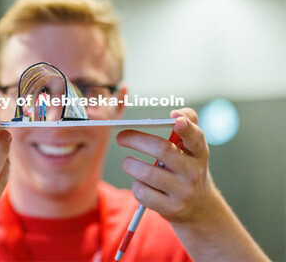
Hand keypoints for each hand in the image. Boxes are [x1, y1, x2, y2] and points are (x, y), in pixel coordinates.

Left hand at [117, 108, 269, 260]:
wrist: (199, 207)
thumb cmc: (188, 168)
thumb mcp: (193, 148)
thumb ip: (187, 123)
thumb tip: (176, 112)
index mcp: (199, 152)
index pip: (195, 137)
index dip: (186, 127)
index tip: (175, 118)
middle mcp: (193, 171)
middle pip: (162, 150)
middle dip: (136, 139)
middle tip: (121, 137)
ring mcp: (183, 192)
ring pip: (146, 173)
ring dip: (130, 164)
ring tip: (128, 162)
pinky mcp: (171, 208)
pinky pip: (142, 192)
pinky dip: (135, 185)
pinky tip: (139, 183)